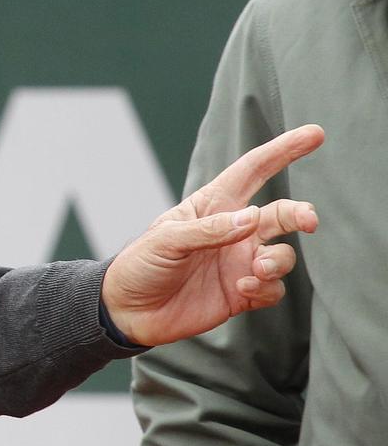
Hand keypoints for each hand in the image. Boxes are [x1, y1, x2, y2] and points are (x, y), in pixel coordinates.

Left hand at [102, 124, 323, 346]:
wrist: (130, 311)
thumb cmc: (141, 265)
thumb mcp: (166, 240)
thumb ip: (208, 230)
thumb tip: (252, 217)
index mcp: (212, 206)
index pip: (253, 171)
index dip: (282, 151)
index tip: (315, 134)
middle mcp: (232, 231)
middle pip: (280, 213)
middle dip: (300, 213)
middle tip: (310, 220)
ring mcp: (239, 262)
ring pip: (282, 254)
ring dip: (277, 261)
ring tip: (255, 269)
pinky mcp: (243, 293)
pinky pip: (274, 288)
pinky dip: (266, 288)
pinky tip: (242, 288)